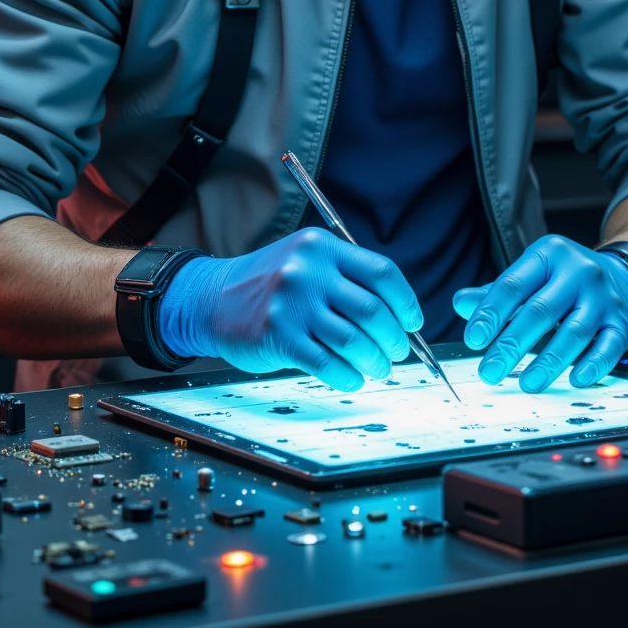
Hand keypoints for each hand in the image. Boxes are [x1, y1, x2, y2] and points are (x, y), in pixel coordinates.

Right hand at [157, 229, 423, 390]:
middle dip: (393, 338)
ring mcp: (292, 304)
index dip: (405, 302)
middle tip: (398, 352)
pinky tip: (353, 379)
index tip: (413, 323)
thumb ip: (346, 277)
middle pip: (372, 309)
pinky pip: (327, 363)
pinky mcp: (278, 337)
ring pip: (353, 340)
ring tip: (378, 369)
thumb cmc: (271, 285)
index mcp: (323, 248)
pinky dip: (348, 376)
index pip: (382, 272)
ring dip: (375, 361)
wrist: (213, 299)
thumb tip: (397, 316)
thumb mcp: (306, 261)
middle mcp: (309, 271)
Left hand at [452, 235, 627, 391]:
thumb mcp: (532, 275)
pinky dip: (592, 365)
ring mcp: (603, 297)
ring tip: (526, 384)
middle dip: (511, 345)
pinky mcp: (622, 322)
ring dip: (548, 362)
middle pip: (540, 311)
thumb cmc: (566, 280)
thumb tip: (460, 303)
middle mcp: (578, 272)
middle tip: (490, 372)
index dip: (490, 314)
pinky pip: (609, 346)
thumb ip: (497, 292)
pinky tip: (575, 380)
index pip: (512, 285)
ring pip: (574, 332)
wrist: (624, 276)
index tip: (473, 340)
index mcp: (548, 255)